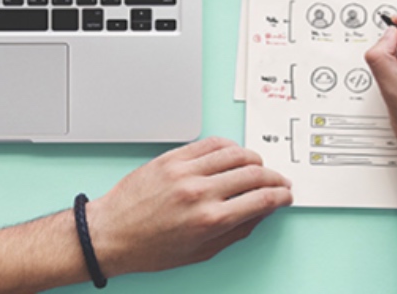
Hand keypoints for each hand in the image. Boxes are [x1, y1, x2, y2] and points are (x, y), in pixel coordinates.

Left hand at [86, 136, 292, 276]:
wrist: (111, 234)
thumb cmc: (150, 248)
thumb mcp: (200, 252)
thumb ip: (236, 232)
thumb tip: (260, 214)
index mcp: (210, 219)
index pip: (261, 199)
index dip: (280, 195)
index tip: (285, 195)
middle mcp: (200, 192)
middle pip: (253, 173)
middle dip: (273, 177)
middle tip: (278, 181)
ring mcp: (184, 171)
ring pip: (234, 153)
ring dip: (254, 158)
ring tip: (258, 167)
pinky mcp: (170, 158)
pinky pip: (208, 143)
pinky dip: (227, 146)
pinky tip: (232, 154)